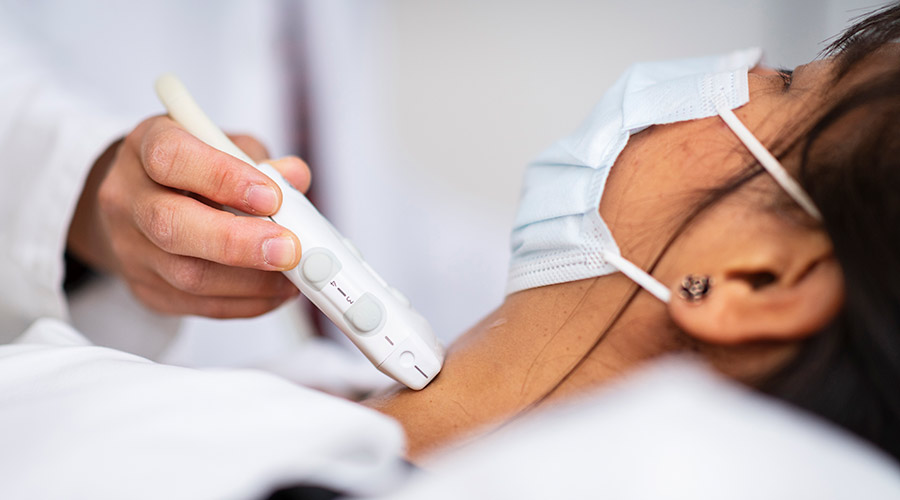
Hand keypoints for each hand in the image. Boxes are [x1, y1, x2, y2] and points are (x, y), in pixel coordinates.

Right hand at [67, 115, 311, 317]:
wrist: (139, 202)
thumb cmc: (190, 168)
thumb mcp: (222, 144)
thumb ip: (258, 159)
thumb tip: (294, 177)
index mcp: (146, 146)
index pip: (173, 159)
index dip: (224, 178)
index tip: (271, 197)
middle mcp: (128, 197)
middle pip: (172, 226)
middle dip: (239, 242)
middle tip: (288, 249)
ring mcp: (131, 248)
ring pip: (188, 276)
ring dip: (252, 281)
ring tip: (293, 275)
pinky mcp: (145, 288)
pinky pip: (199, 305)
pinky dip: (247, 302)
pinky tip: (275, 292)